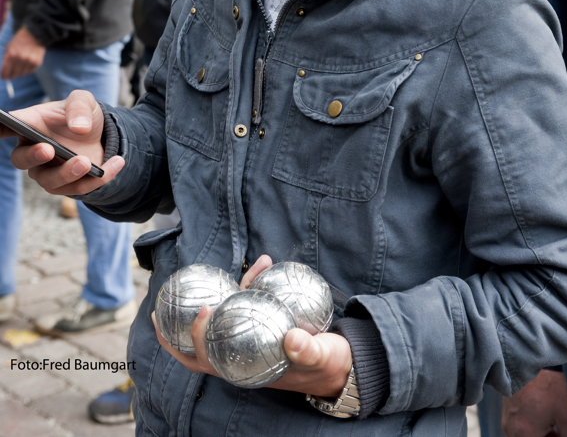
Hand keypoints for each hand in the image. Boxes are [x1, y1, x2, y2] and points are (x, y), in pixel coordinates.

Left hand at [1, 26, 45, 77]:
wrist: (34, 34)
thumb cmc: (19, 41)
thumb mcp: (9, 48)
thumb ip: (6, 61)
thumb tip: (5, 74)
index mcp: (11, 54)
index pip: (6, 72)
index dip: (4, 76)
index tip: (4, 77)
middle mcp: (21, 58)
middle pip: (14, 75)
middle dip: (12, 75)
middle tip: (12, 73)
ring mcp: (30, 61)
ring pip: (23, 74)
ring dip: (20, 72)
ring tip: (21, 65)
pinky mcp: (37, 62)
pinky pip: (30, 71)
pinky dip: (28, 69)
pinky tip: (27, 63)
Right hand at [8, 90, 123, 193]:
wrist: (102, 134)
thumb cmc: (82, 115)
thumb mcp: (84, 101)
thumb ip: (79, 107)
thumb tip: (78, 127)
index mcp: (30, 126)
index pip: (4, 128)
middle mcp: (33, 151)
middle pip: (21, 160)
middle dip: (32, 157)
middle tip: (48, 149)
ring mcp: (49, 171)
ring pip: (49, 181)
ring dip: (67, 173)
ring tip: (85, 162)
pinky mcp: (69, 185)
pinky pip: (79, 188)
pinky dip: (98, 179)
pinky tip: (116, 163)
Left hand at [153, 255, 352, 396]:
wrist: (343, 363)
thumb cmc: (329, 365)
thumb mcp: (322, 358)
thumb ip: (309, 351)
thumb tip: (292, 340)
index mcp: (246, 370)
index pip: (209, 360)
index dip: (196, 338)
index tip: (204, 309)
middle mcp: (241, 357)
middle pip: (198, 348)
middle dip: (174, 331)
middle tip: (158, 307)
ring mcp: (249, 341)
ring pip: (223, 320)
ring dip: (222, 293)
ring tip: (225, 268)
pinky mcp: (263, 325)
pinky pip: (248, 304)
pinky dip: (252, 283)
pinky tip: (264, 262)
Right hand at [501, 369, 566, 436]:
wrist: (527, 358)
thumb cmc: (546, 384)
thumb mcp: (566, 414)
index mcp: (524, 434)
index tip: (561, 431)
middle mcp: (511, 430)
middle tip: (559, 427)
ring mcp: (506, 420)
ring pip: (526, 436)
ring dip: (540, 433)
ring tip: (552, 420)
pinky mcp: (505, 411)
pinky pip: (520, 427)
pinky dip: (531, 425)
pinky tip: (542, 413)